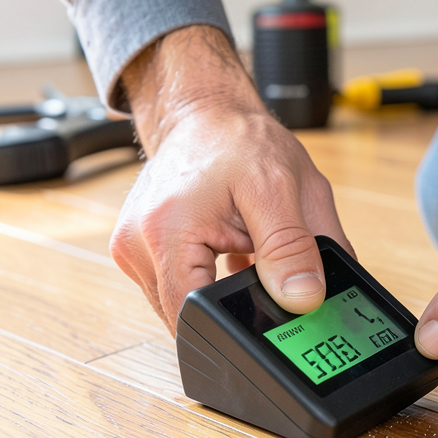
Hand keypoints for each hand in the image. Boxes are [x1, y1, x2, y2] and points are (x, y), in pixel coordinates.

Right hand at [109, 25, 353, 333]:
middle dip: (233, 299)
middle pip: (188, 313)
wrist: (206, 114)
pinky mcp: (138, 250)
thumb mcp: (283, 190)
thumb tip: (305, 300)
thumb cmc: (240, 141)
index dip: (237, 323)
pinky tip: (227, 243)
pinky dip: (208, 276)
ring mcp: (132, 248)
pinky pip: (177, 284)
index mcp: (166, 229)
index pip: (194, 314)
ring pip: (183, 302)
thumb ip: (294, 249)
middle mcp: (137, 244)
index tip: (269, 314)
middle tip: (257, 255)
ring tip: (239, 240)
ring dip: (220, 286)